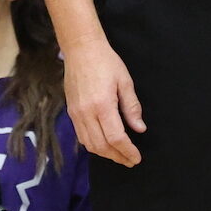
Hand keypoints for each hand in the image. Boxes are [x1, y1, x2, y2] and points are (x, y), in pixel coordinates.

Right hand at [62, 36, 145, 166]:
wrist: (81, 49)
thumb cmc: (106, 62)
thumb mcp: (125, 82)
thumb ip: (132, 107)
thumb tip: (139, 129)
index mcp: (102, 105)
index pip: (116, 138)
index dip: (127, 151)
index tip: (136, 157)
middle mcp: (86, 112)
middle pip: (102, 145)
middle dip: (117, 156)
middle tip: (130, 160)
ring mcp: (76, 113)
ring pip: (89, 144)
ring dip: (105, 154)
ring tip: (119, 155)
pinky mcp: (71, 112)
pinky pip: (81, 136)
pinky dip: (93, 145)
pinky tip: (103, 145)